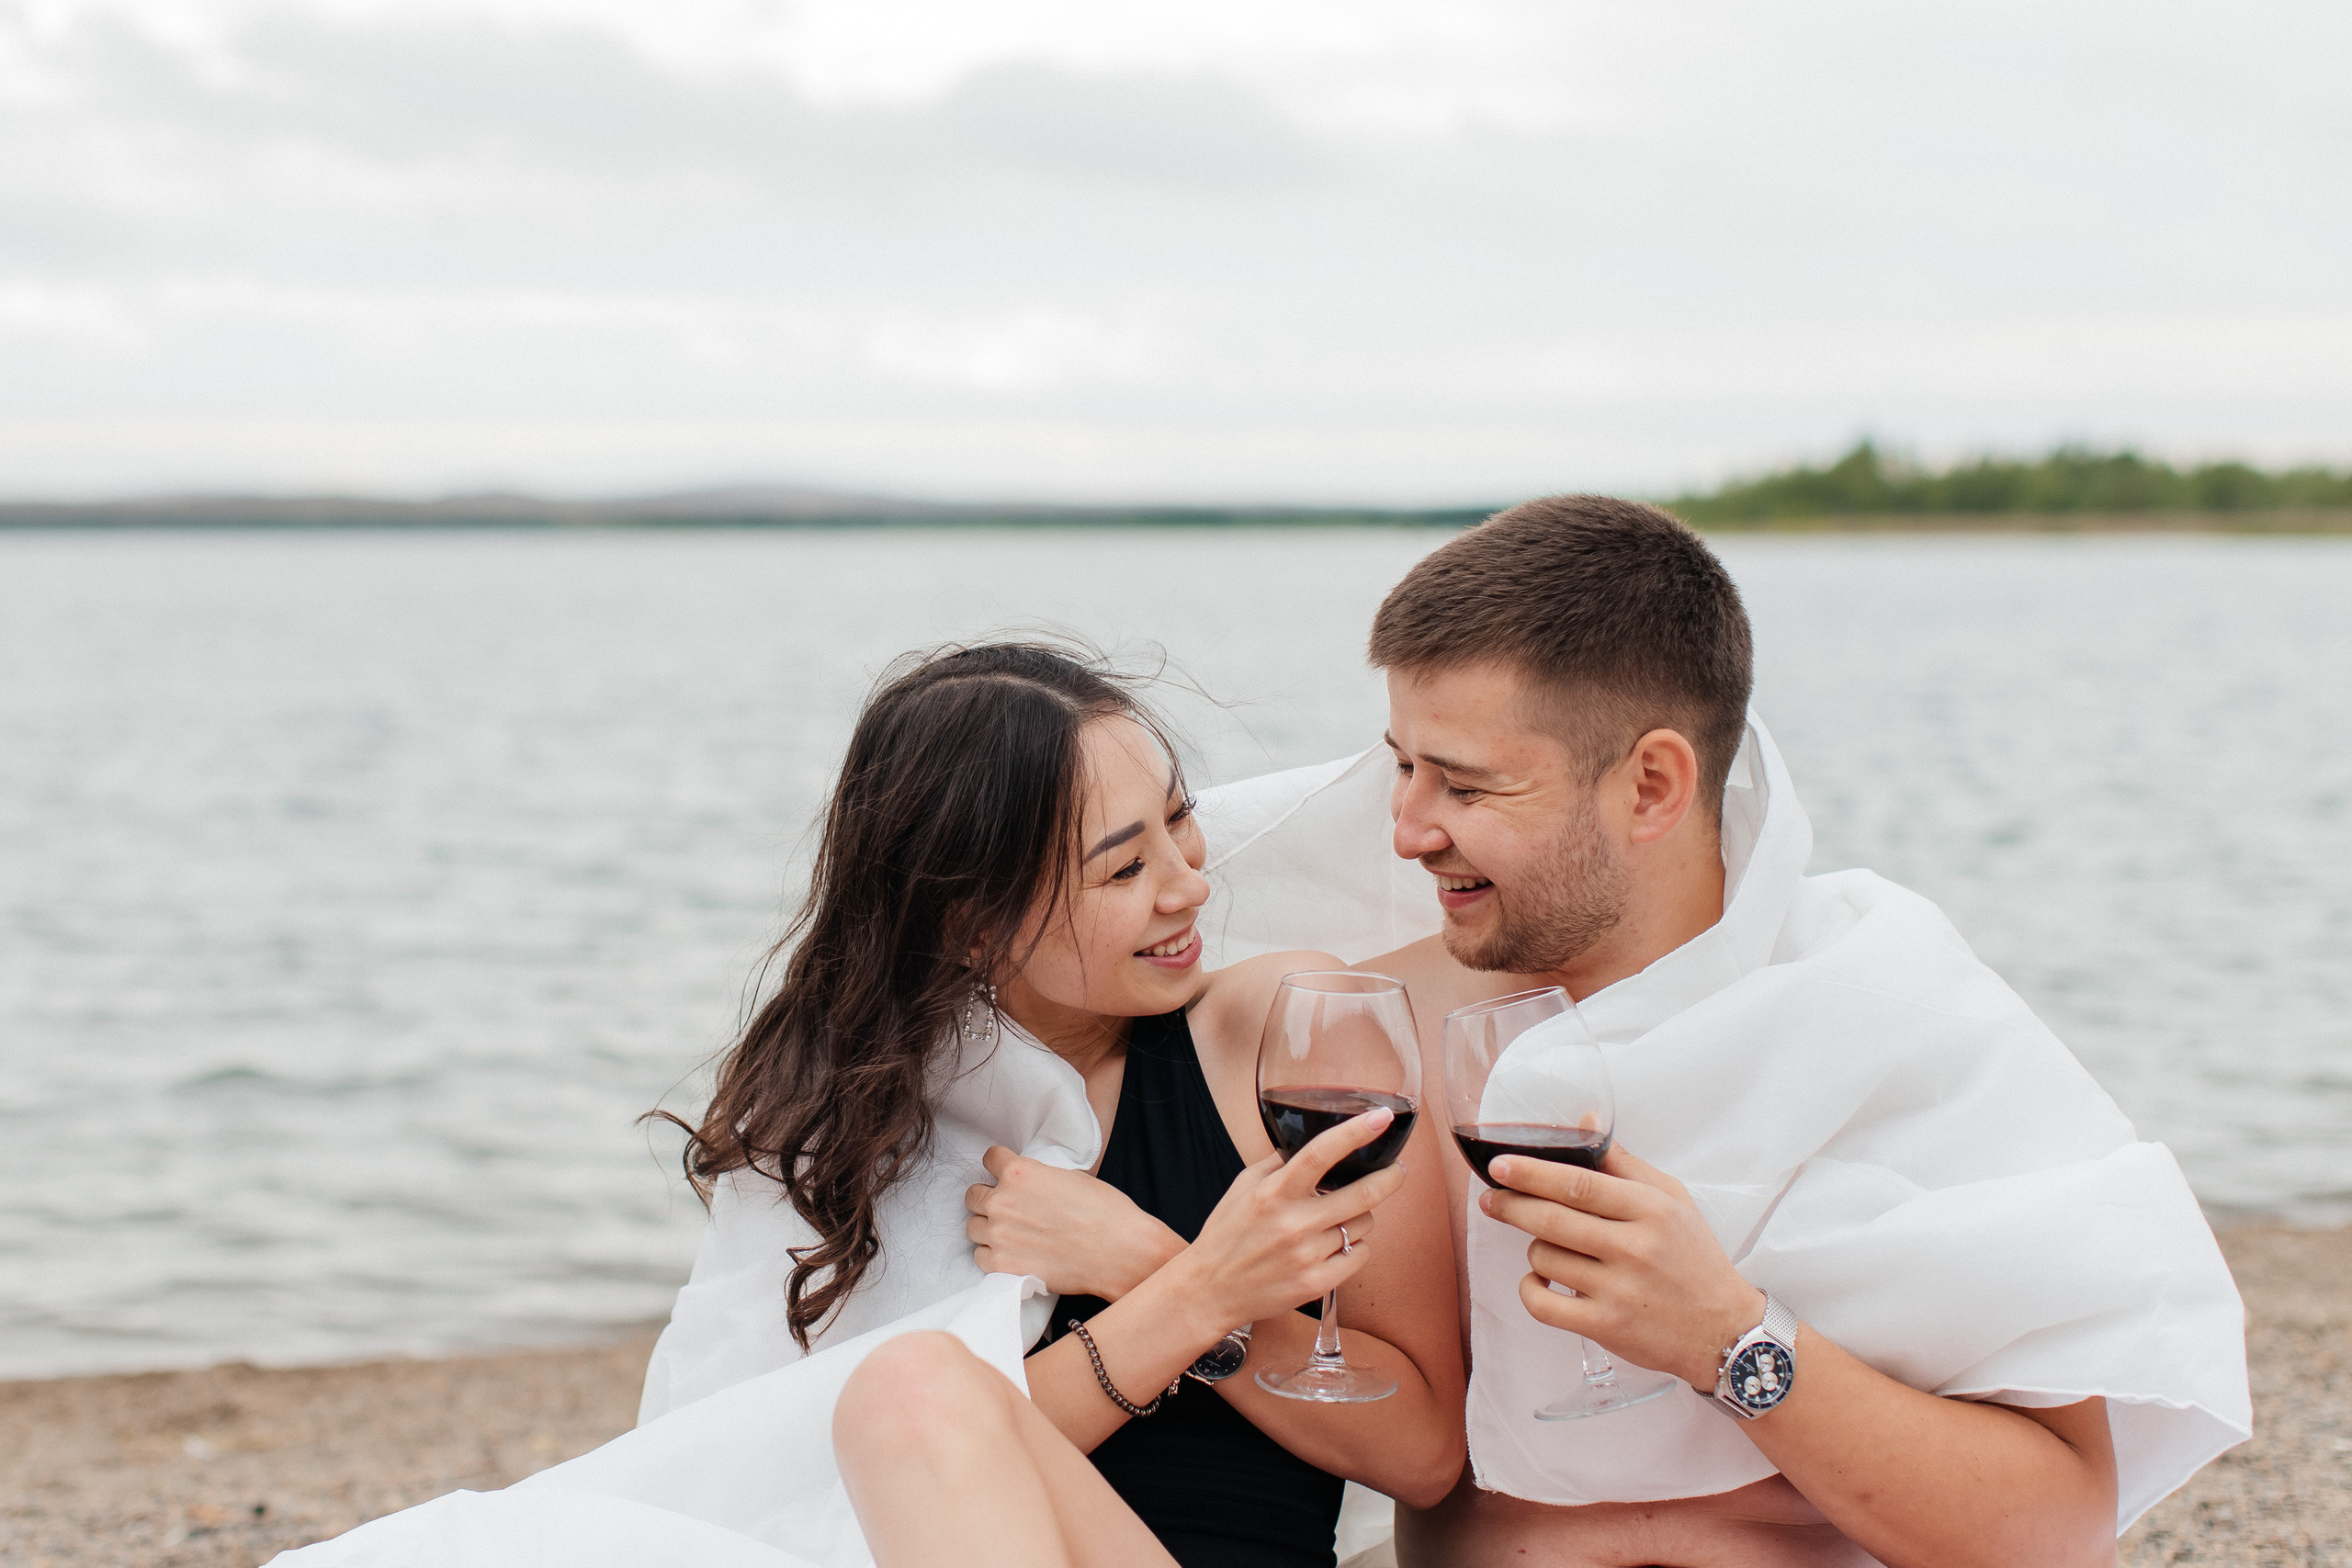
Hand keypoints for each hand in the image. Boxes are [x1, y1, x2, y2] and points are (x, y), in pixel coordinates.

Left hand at [966, 1148, 1185, 1300]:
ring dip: (988, 1227)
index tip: (1002, 1173)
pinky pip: (980, 1256)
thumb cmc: (1104, 1211)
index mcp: (1020, 1172)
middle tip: (1007, 1207)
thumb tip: (1029, 1183)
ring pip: (973, 1226)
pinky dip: (992, 1255)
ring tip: (1009, 1233)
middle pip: (973, 1195)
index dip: (997, 1165)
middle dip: (988, 1198)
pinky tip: (1012, 1253)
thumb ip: (1038, 1177)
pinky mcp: (1003, 1265)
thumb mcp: (1069, 1176)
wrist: (1119, 1250)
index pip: (988, 1159)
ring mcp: (1000, 1234)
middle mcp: (1003, 1201)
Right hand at [1165, 1107, 1408, 1334]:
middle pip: (1363, 1194)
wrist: (1210, 1290)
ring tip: (1336, 1220)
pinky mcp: (1317, 1284)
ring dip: (1359, 1217)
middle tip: (1397, 1170)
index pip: (1320, 1153)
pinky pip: (1359, 1255)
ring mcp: (1308, 1256)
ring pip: (1363, 1225)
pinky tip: (1334, 1246)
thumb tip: (1310, 1143)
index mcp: (1274, 1193)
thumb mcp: (1243, 1187)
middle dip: (1390, 1177)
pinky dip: (1354, 1248)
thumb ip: (1277, 1164)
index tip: (1381, 1117)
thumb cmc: (1226, 1234)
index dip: (1355, 1132)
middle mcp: (1293, 1223)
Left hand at [1480, 1143, 1765, 1388]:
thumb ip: (1624, 1163)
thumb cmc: (1693, 1259)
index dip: (1531, 1173)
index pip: (1578, 1184)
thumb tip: (1584, 1120)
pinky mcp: (1605, 1327)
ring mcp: (1618, 1290)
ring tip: (1551, 1247)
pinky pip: (1542, 1304)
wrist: (1723, 1329)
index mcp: (1650, 1209)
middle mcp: (1634, 1247)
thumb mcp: (1672, 1200)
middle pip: (1552, 1218)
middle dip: (1511, 1204)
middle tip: (1491, 1198)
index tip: (1500, 1165)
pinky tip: (1541, 1280)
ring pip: (1544, 1257)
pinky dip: (1530, 1289)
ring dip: (1535, 1249)